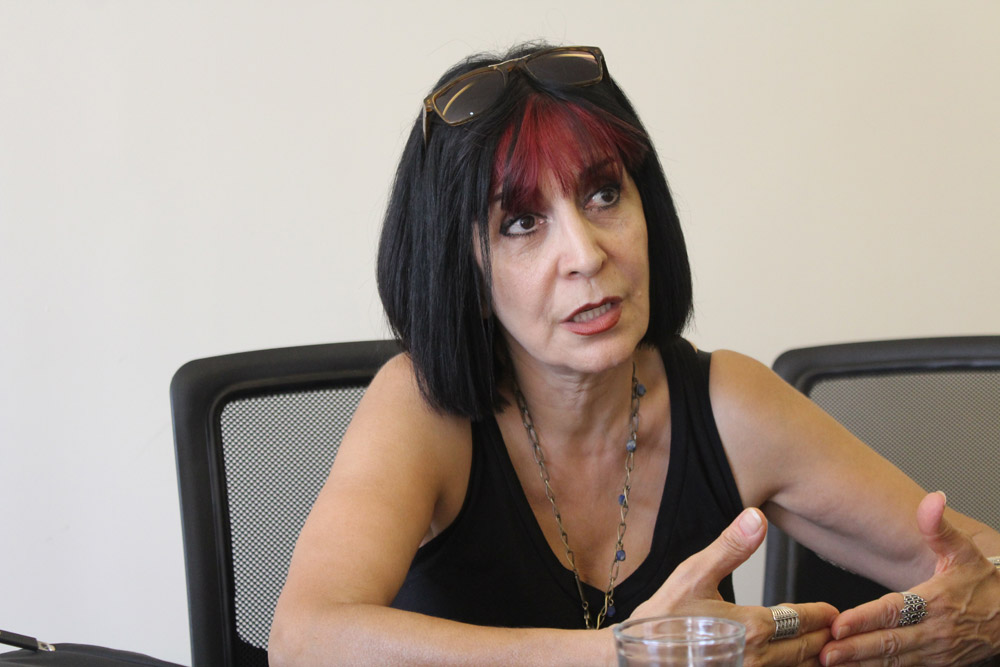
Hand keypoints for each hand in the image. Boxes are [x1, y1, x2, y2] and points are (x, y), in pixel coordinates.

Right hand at [633, 508, 838, 665]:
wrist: (638, 660)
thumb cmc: (661, 620)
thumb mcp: (693, 575)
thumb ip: (731, 547)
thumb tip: (755, 519)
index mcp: (752, 627)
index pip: (801, 620)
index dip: (822, 615)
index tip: (834, 612)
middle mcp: (757, 658)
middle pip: (807, 649)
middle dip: (825, 639)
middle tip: (839, 632)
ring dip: (812, 661)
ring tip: (823, 653)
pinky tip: (789, 665)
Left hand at [821, 491, 999, 665]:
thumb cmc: (986, 585)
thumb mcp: (964, 552)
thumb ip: (939, 528)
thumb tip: (932, 500)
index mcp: (936, 602)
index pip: (893, 611)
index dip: (865, 619)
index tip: (839, 623)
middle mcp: (935, 631)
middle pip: (889, 642)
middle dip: (854, 648)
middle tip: (825, 651)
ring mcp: (936, 652)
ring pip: (894, 661)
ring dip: (862, 664)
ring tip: (830, 663)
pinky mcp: (938, 664)